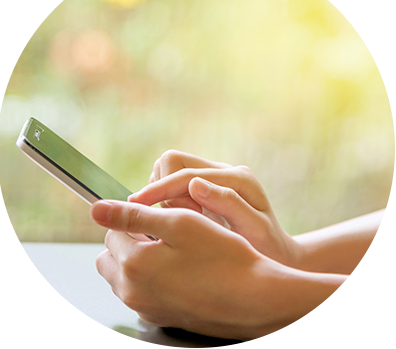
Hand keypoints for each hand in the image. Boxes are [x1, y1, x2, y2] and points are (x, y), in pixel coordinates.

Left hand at [91, 200, 275, 338]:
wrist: (254, 300)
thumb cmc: (222, 257)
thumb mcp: (179, 223)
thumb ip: (134, 215)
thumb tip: (96, 209)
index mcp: (133, 265)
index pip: (113, 231)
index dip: (134, 216)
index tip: (156, 214)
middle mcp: (133, 292)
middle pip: (111, 256)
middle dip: (128, 238)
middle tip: (160, 231)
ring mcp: (146, 308)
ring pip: (124, 275)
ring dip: (137, 258)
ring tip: (171, 249)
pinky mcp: (161, 316)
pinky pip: (141, 291)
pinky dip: (150, 276)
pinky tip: (179, 268)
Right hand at [129, 150, 300, 267]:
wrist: (275, 252)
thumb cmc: (267, 248)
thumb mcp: (254, 230)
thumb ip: (227, 204)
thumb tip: (194, 183)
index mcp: (237, 178)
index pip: (186, 173)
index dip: (159, 189)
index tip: (136, 206)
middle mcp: (224, 171)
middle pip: (173, 160)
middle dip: (162, 188)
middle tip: (178, 218)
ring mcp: (214, 176)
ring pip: (170, 168)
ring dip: (165, 193)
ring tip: (184, 220)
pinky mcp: (206, 185)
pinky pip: (174, 180)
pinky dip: (168, 196)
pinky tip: (183, 217)